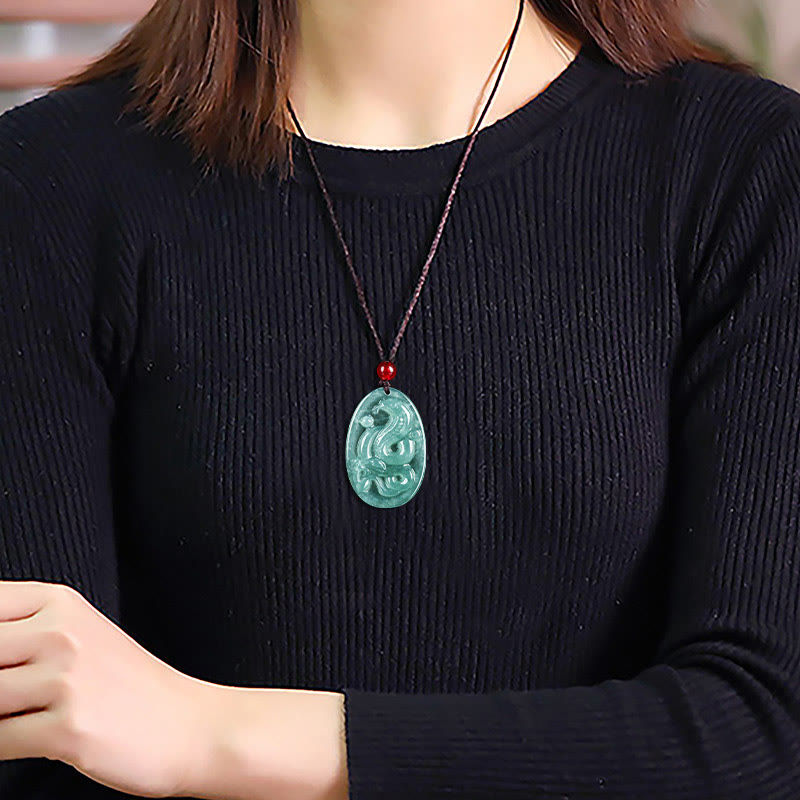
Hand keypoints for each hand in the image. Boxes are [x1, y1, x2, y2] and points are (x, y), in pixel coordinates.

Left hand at [0, 579, 212, 796]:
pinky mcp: (66, 729)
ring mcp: (65, 680)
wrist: (189, 725)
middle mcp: (62, 634)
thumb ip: (24, 632)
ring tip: (20, 715)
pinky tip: (26, 739)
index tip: (2, 661)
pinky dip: (3, 745)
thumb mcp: (82, 635)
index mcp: (61, 603)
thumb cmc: (133, 686)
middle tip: (11, 693)